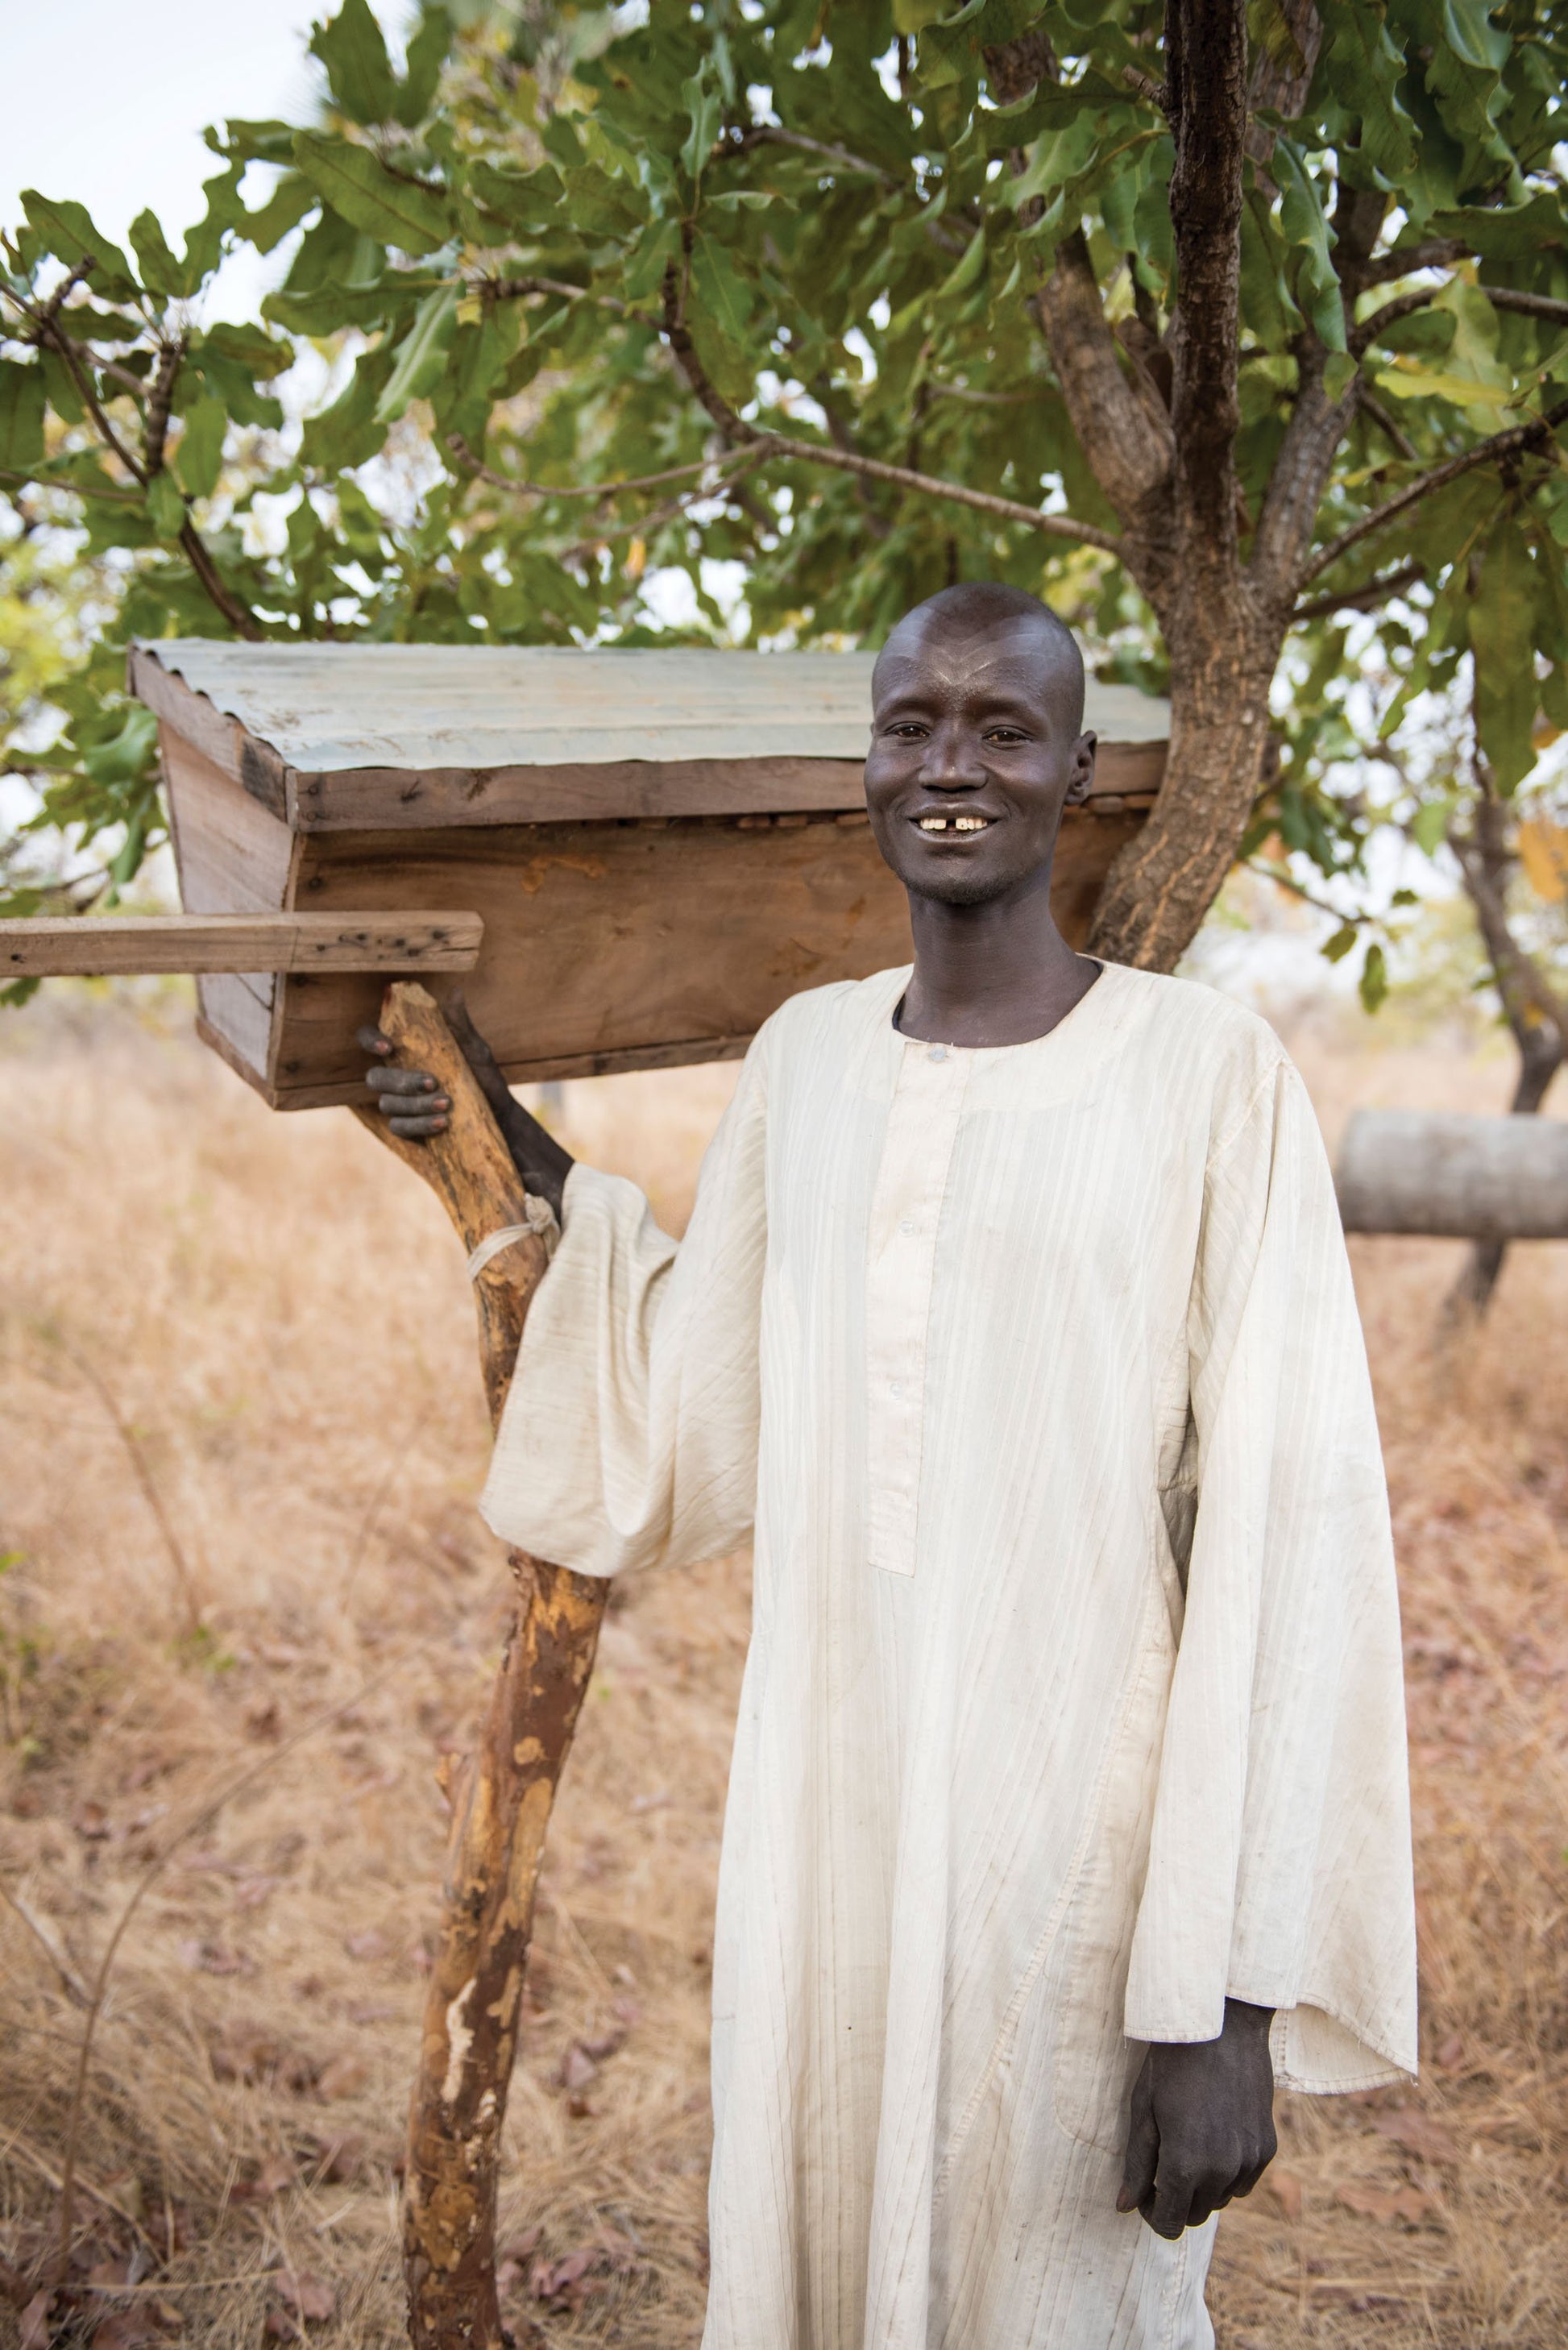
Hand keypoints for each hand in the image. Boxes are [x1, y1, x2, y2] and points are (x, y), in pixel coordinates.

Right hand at [359, 994, 573, 1221]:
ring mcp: (398, 1104)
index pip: (369, 1038)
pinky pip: (399, 1127)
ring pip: (388, 1104)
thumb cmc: (483, 1079)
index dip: (370, 1040)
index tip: (389, 1047)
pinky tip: (442, 1123)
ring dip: (415, 1105)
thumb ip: (461, 1026)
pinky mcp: (406, 1128)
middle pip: (375, 1077)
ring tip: (447, 1104)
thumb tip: (455, 993)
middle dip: (402, 1081)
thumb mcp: (476, 1052)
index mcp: (405, 1051)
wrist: (499, 1117)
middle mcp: (396, 1077)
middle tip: (433, 1082)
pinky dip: (420, 1125)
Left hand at [1116, 1998, 1276, 2237]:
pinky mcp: (1267, 2148)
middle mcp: (1221, 2171)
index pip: (1170, 2224)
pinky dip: (1228, 2172)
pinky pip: (1244, 2181)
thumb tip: (1124, 2206)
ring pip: (1221, 2199)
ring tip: (1188, 2144)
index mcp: (1185, 2166)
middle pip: (1197, 2216)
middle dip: (1176, 2201)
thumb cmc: (1171, 2064)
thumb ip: (1136, 2164)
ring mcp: (1249, 2161)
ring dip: (1203, 2187)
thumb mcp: (1143, 2111)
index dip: (1153, 2214)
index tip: (1145, 2192)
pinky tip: (1214, 2138)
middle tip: (1162, 2167)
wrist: (1221, 2027)